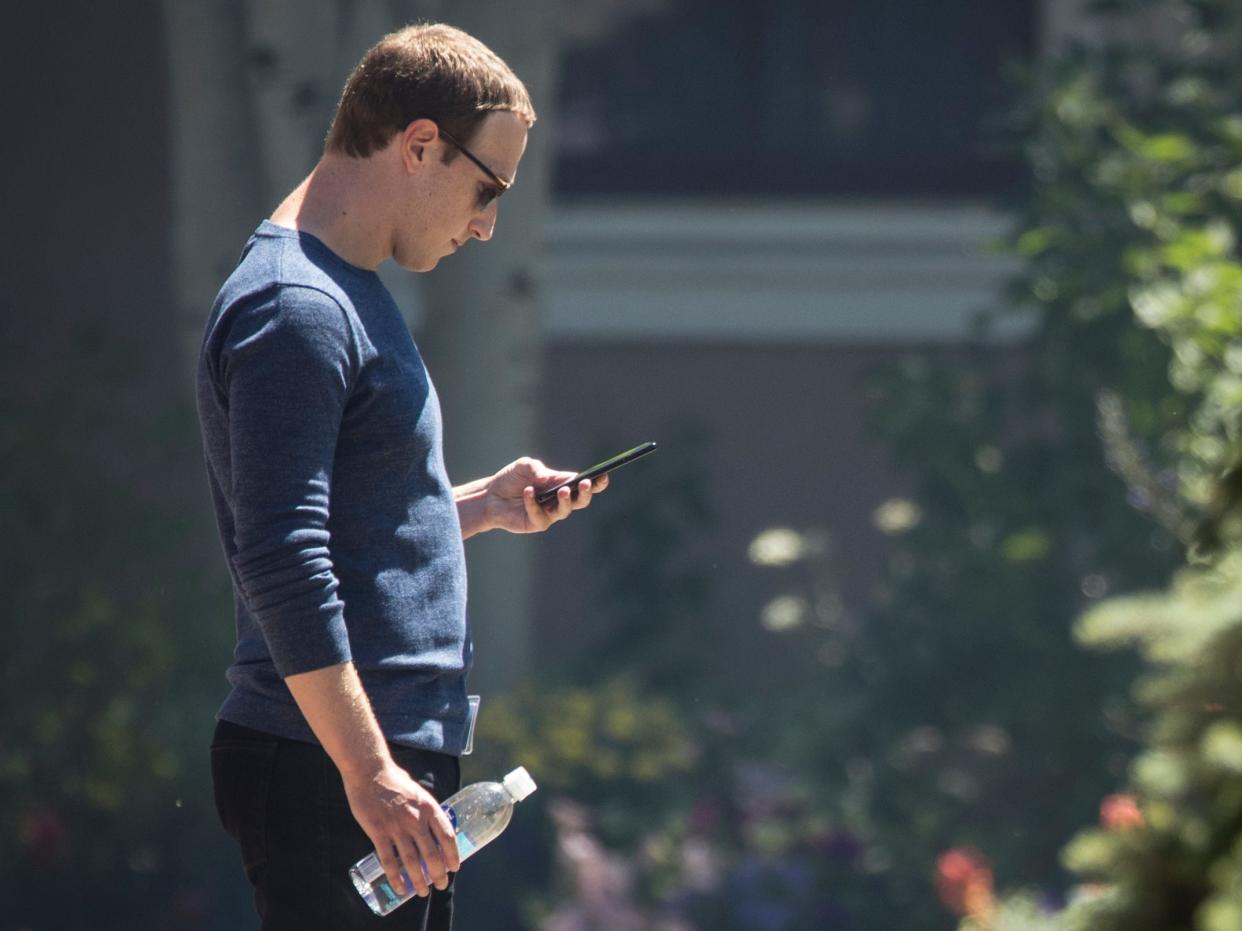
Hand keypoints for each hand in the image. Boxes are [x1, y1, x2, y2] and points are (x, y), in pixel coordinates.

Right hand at [342, 761, 460, 897]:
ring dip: (419, 880)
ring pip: (411, 861)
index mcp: (429, 808)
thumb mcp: (418, 792)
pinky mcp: (379, 832)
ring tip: (423, 892)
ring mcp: (397, 827)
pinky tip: (400, 888)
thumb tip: (432, 825)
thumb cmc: (394, 779)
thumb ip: (424, 810)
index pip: (447, 836)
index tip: (455, 867)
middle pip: (431, 854)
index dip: (452, 854)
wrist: (370, 771)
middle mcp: (416, 820)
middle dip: (438, 873)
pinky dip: (395, 877)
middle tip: (441, 885)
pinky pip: (389, 860)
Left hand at [483, 457, 608, 533]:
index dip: (597, 482)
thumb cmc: (512, 479)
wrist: (491, 495)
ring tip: (563, 490)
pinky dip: (534, 502)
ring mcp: (549, 514)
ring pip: (565, 511)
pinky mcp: (537, 523)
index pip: (584, 485)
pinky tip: (528, 492)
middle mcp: (559, 500)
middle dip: (586, 493)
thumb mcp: (526, 466)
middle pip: (581, 501)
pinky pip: (540, 515)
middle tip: (586, 484)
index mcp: (562, 484)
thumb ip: (540, 470)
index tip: (603, 476)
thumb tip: (554, 479)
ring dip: (566, 500)